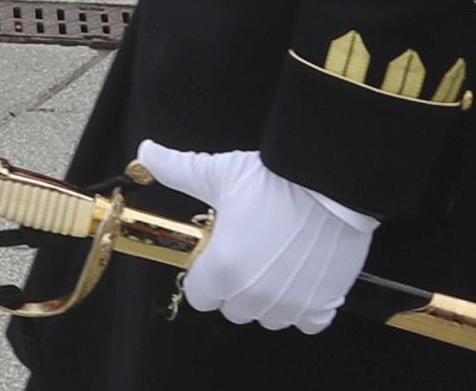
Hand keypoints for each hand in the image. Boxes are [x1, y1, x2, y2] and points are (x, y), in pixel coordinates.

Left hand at [141, 149, 373, 336]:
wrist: (330, 183)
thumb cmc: (274, 180)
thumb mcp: (219, 173)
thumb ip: (178, 169)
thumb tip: (145, 154)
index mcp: (223, 270)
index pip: (200, 296)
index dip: (205, 275)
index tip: (217, 254)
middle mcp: (253, 296)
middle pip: (233, 309)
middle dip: (236, 286)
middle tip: (249, 251)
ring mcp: (289, 304)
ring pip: (268, 317)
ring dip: (269, 298)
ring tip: (278, 260)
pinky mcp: (321, 305)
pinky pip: (306, 323)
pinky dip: (305, 307)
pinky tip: (304, 277)